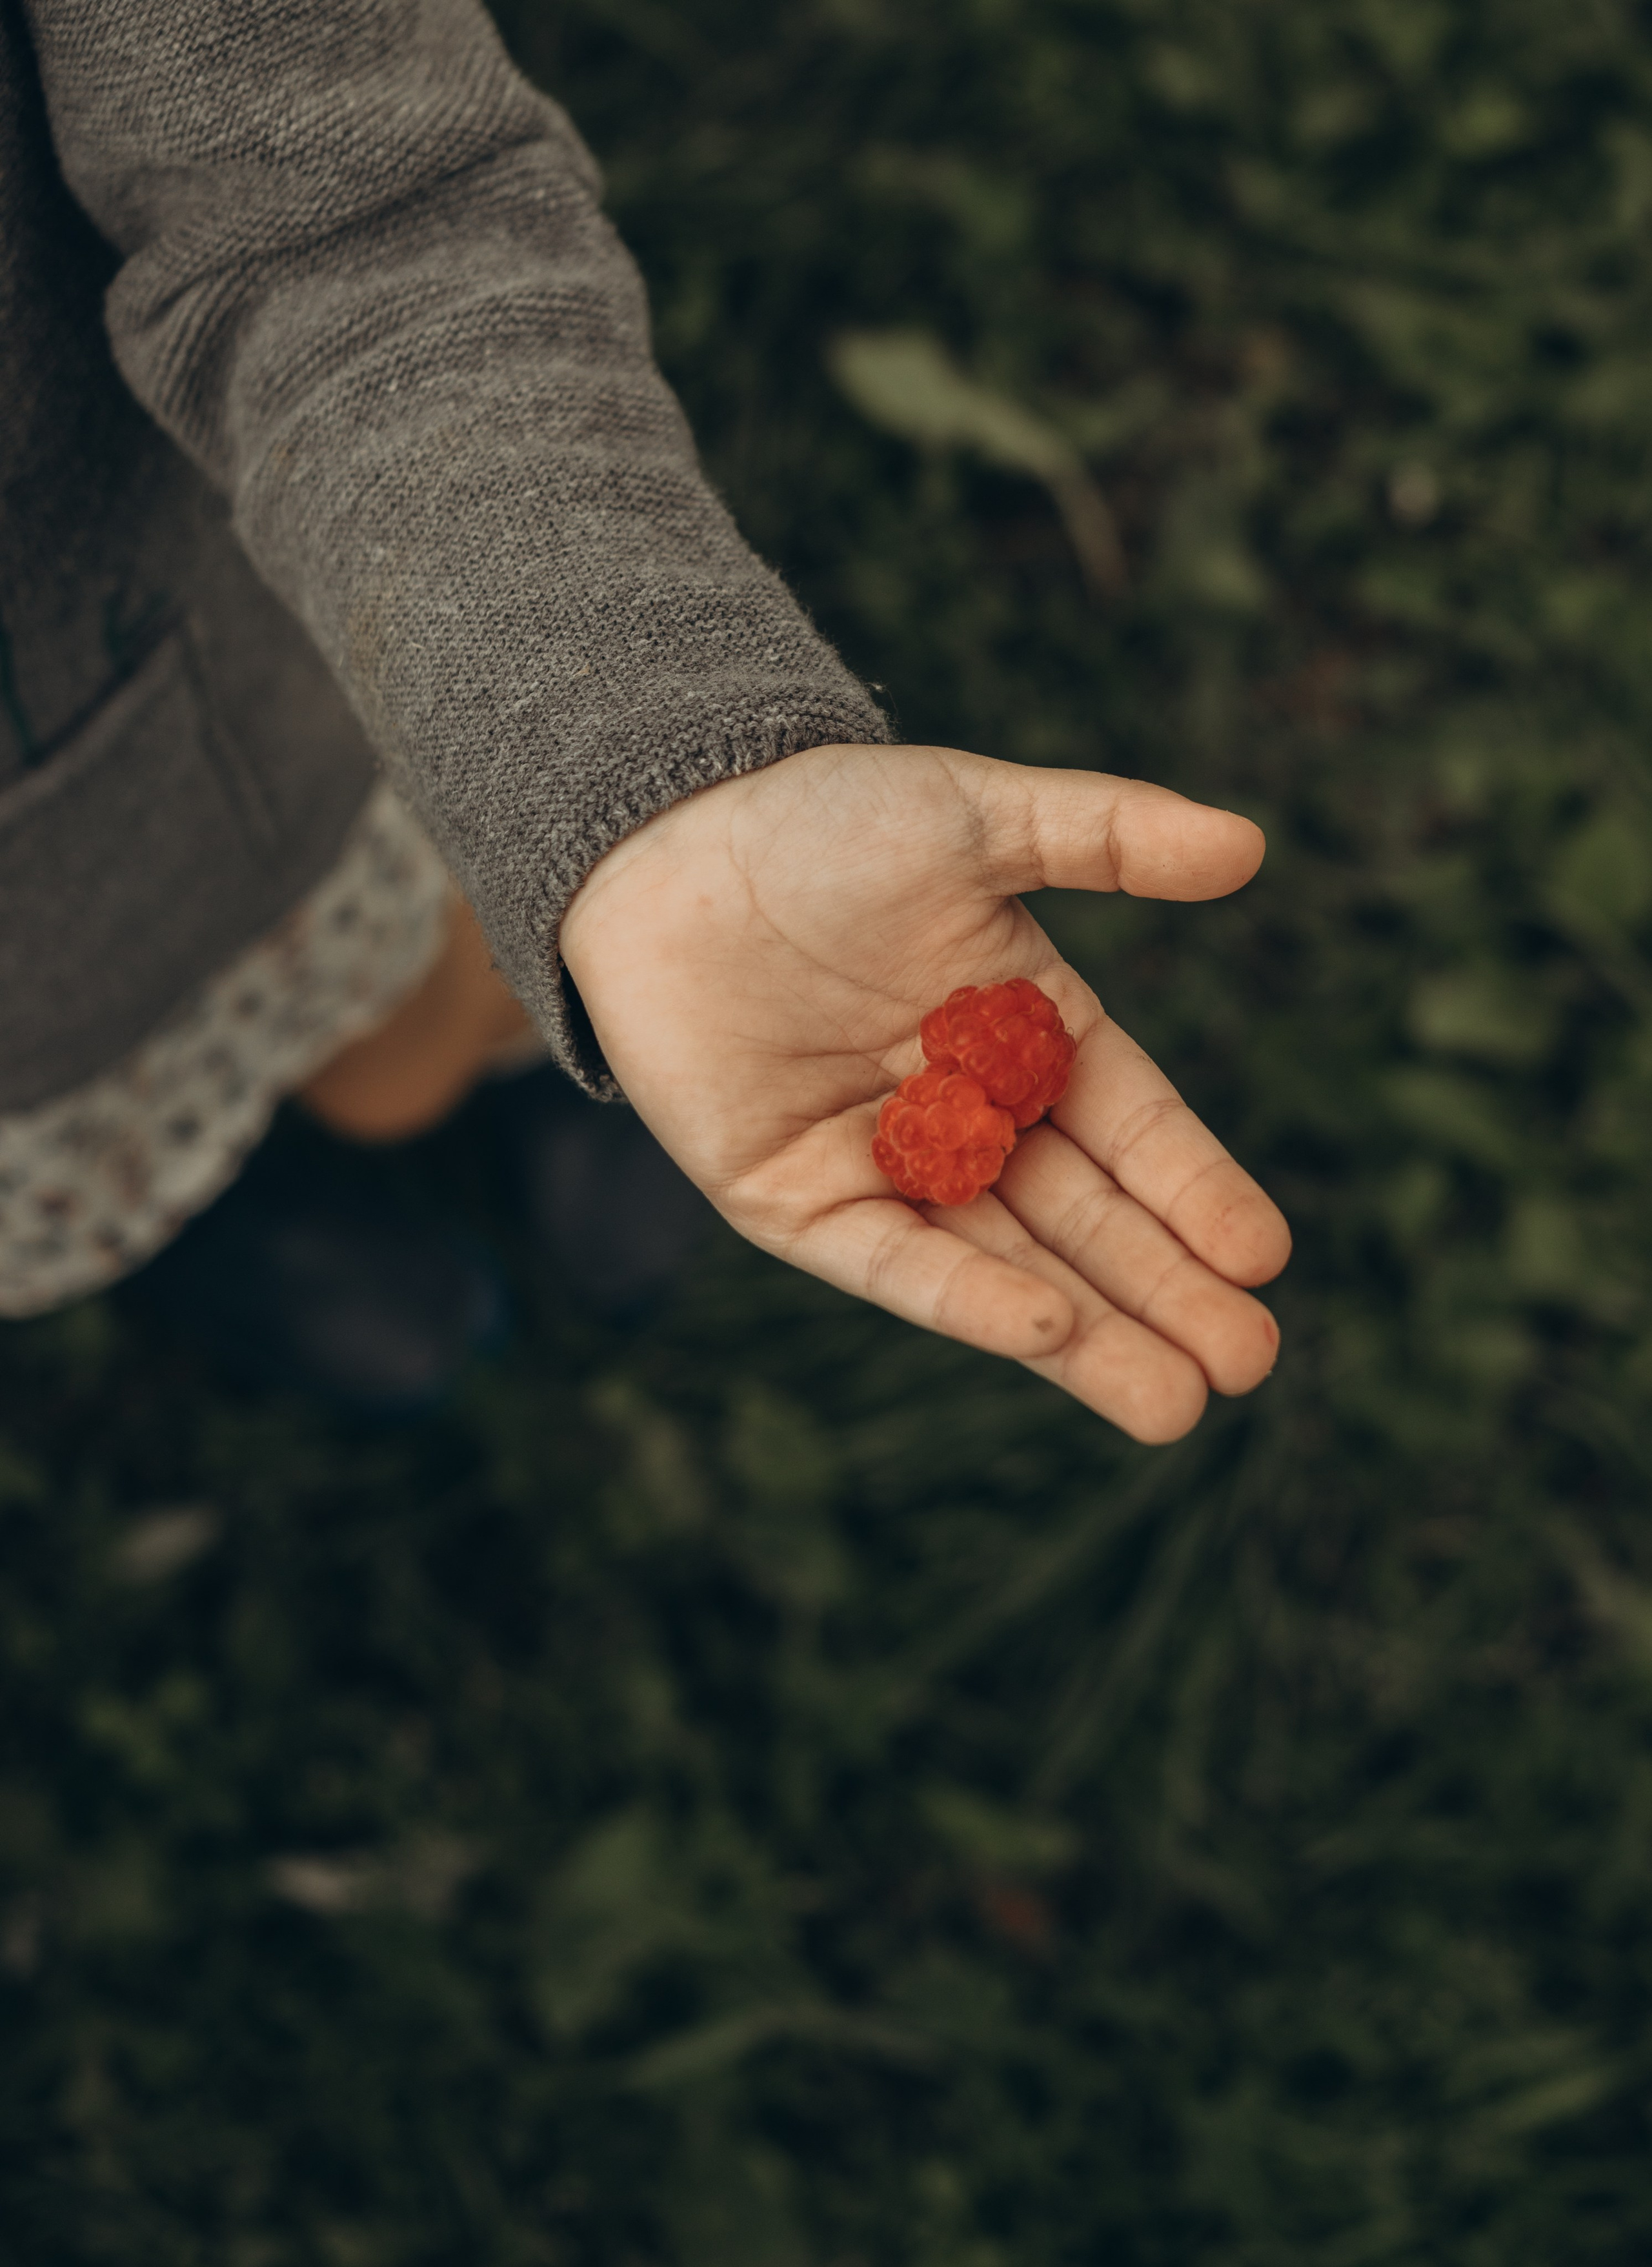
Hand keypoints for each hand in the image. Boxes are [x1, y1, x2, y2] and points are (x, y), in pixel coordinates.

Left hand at [559, 743, 1289, 1440]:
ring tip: (1174, 1403)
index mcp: (1028, 1036)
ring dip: (1089, 1335)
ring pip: (1005, 1266)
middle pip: (1084, 1221)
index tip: (1264, 1257)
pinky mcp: (797, 1203)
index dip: (1197, 1194)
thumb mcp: (976, 816)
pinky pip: (894, 1262)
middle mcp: (968, 1116)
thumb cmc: (821, 818)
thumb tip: (1250, 846)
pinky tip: (1048, 1331)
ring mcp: (885, 1168)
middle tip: (1246, 1366)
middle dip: (1164, 1295)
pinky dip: (966, 1301)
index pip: (1133, 1132)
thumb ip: (1108, 835)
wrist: (661, 839)